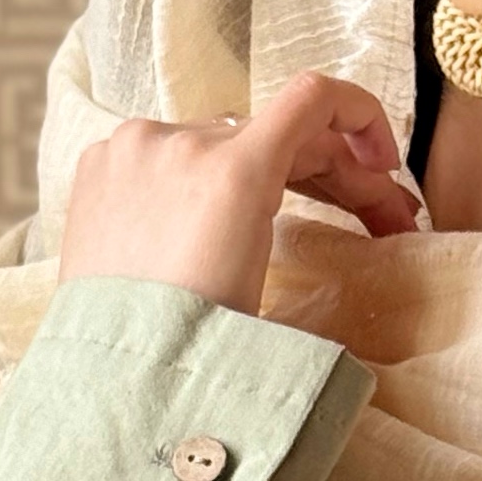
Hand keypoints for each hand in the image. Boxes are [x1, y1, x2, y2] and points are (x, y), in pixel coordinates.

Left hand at [56, 69, 420, 318]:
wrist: (112, 380)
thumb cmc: (198, 352)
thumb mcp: (275, 286)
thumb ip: (311, 211)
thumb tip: (350, 176)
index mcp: (232, 172)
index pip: (314, 101)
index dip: (363, 119)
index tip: (382, 164)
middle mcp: (179, 141)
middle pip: (274, 133)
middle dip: (330, 174)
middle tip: (371, 220)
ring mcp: (131, 148)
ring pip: (220, 143)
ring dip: (263, 176)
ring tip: (286, 226)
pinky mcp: (99, 164)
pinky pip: (166, 155)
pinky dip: (199, 181)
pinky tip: (213, 228)